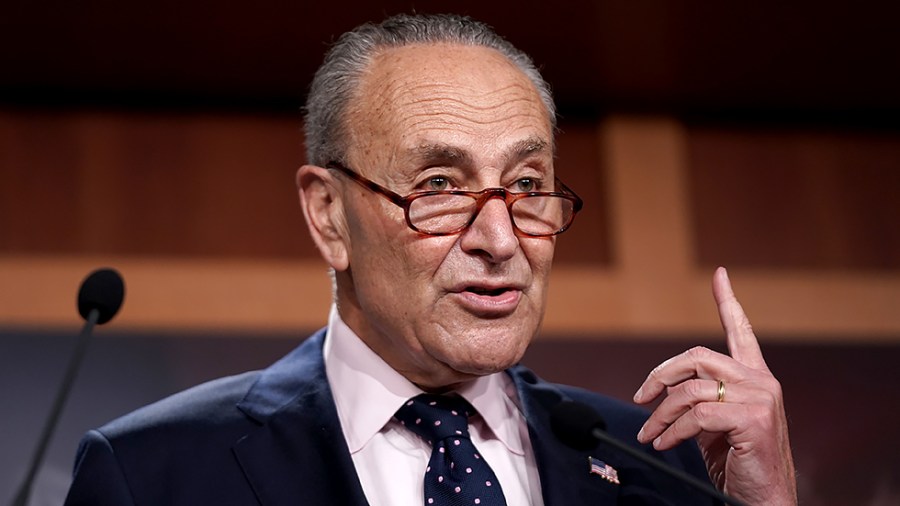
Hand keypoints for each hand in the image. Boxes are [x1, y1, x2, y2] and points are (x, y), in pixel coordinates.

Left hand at [632, 267, 796, 504]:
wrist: (765, 500)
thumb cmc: (740, 464)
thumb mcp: (715, 425)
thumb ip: (699, 399)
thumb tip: (663, 390)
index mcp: (755, 377)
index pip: (741, 330)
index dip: (727, 301)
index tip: (719, 275)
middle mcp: (761, 381)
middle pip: (696, 356)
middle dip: (659, 375)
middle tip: (640, 398)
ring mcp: (760, 397)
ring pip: (690, 388)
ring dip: (660, 414)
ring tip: (650, 434)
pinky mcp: (752, 418)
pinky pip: (696, 415)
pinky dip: (673, 431)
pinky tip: (666, 444)